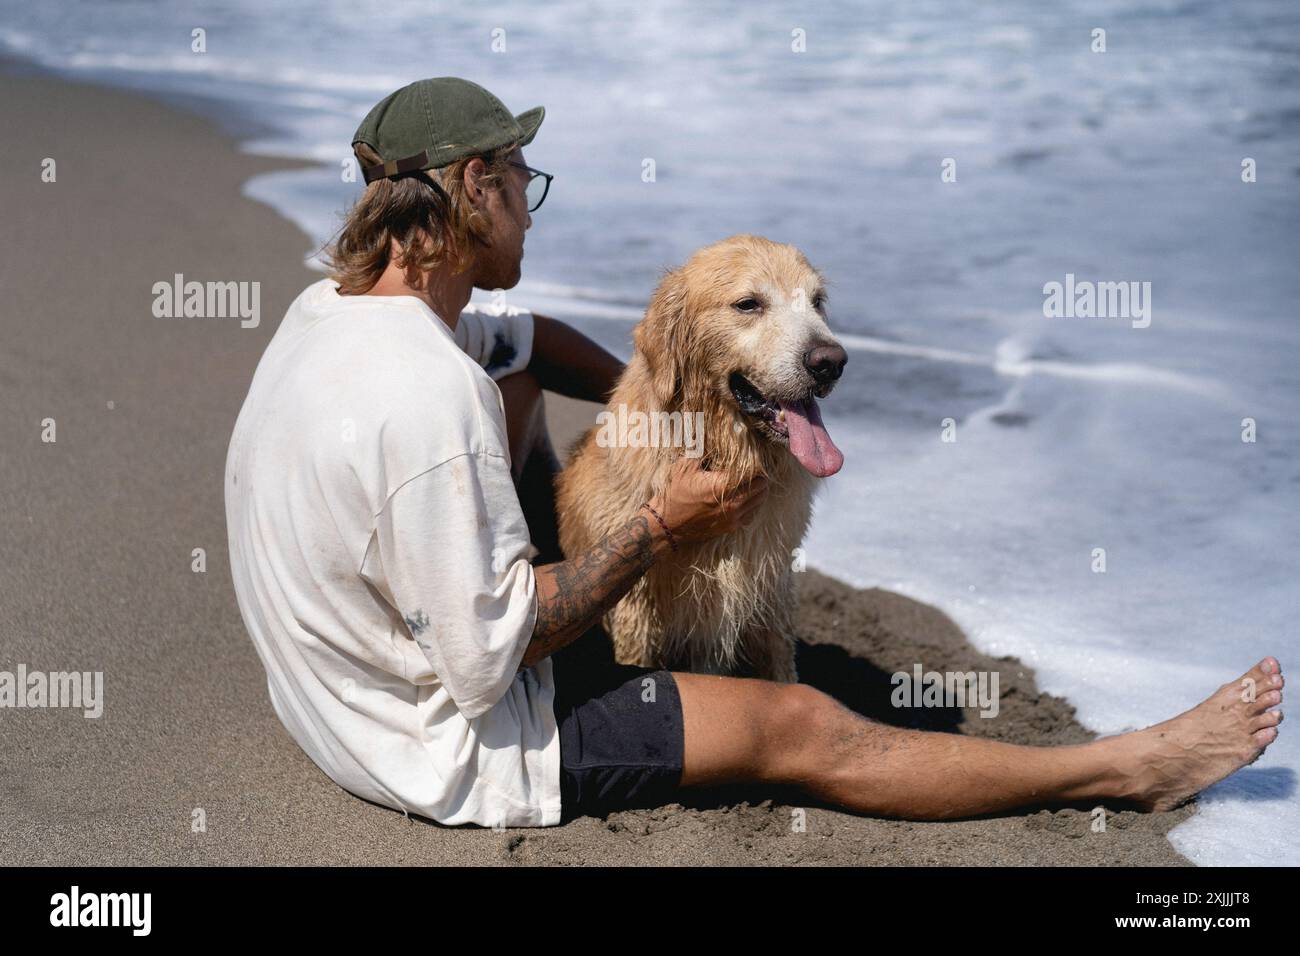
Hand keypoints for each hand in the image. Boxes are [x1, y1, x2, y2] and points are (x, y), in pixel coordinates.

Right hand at [646, 457, 767, 544]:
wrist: (668, 524)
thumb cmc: (676, 493)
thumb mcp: (685, 466)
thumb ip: (702, 450)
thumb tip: (711, 436)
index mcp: (723, 485)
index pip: (755, 475)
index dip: (756, 466)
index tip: (752, 461)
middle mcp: (733, 504)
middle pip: (762, 489)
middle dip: (759, 479)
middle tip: (752, 472)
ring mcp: (733, 518)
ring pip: (759, 503)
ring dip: (756, 493)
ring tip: (748, 485)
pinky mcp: (730, 528)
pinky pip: (750, 516)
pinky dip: (750, 507)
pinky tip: (742, 500)